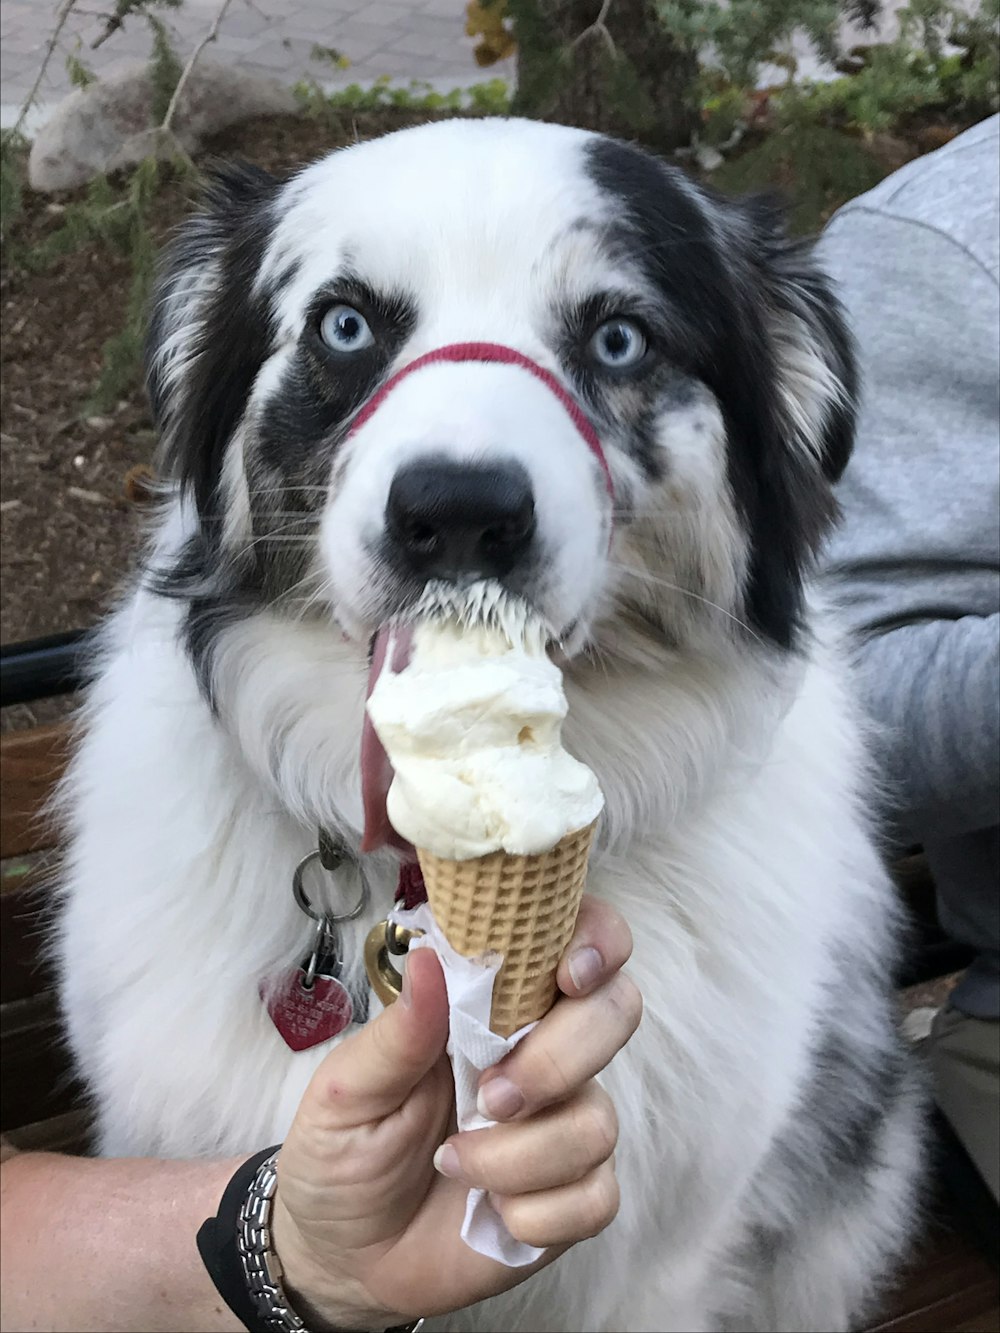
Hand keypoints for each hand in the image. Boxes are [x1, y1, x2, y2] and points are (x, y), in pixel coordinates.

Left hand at [271, 895, 640, 1329]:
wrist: (342, 1258)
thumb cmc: (342, 1155)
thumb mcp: (347, 1091)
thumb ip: (397, 1033)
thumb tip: (429, 960)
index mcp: (491, 1008)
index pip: (576, 941)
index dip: (596, 941)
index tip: (569, 975)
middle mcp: (543, 1053)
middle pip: (615, 1014)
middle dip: (558, 1060)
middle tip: (489, 1097)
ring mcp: (564, 1124)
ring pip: (597, 1121)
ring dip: (519, 1157)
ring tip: (452, 1164)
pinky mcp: (574, 1198)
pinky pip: (596, 1197)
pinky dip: (535, 1216)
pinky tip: (490, 1213)